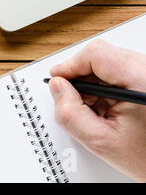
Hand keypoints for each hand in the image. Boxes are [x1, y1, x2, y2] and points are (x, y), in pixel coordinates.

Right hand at [48, 39, 145, 181]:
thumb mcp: (99, 141)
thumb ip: (70, 113)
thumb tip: (57, 87)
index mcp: (140, 81)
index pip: (96, 54)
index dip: (70, 65)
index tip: (58, 78)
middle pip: (101, 56)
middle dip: (80, 76)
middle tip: (72, 97)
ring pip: (108, 62)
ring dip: (93, 82)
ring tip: (94, 107)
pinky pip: (118, 71)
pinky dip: (105, 86)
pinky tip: (106, 105)